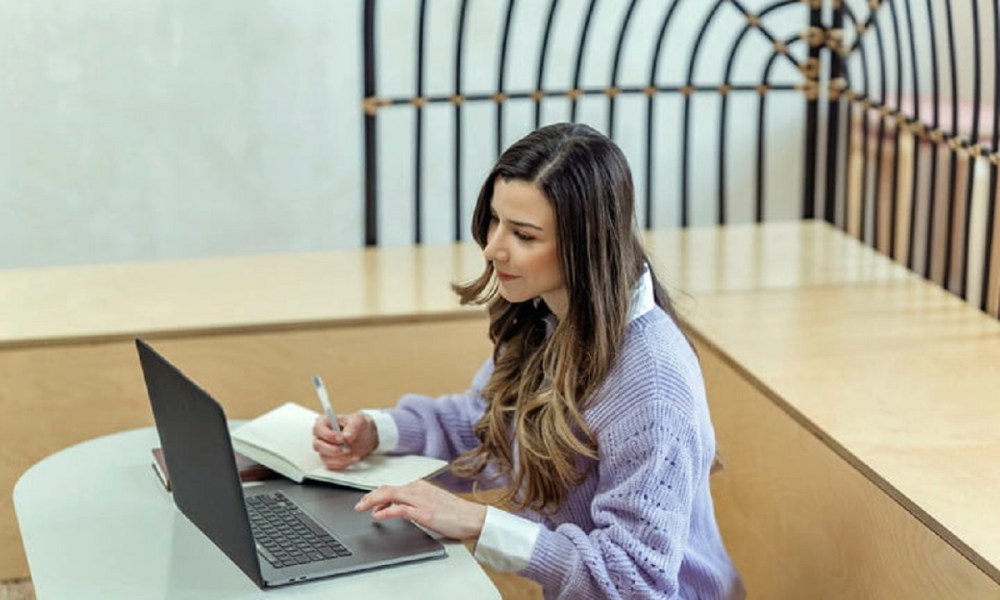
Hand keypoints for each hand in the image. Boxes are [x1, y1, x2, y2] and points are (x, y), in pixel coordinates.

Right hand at [312, 412, 378, 469]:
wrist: (364, 436)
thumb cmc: (357, 425)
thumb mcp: (358, 421)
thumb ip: (352, 427)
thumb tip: (346, 437)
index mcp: (324, 422)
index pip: (318, 429)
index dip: (328, 435)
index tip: (341, 439)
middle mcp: (321, 436)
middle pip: (317, 445)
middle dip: (332, 449)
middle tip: (345, 449)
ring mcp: (323, 449)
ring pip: (324, 457)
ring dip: (340, 458)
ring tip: (353, 455)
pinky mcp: (329, 459)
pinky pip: (331, 465)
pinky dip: (343, 464)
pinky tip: (352, 458)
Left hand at [355, 480, 486, 540]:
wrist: (472, 517)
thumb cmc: (455, 512)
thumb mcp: (432, 502)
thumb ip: (415, 502)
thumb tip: (397, 508)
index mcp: (420, 486)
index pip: (392, 487)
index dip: (376, 494)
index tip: (367, 501)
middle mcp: (418, 489)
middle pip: (387, 489)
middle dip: (370, 497)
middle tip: (359, 505)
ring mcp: (421, 500)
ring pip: (390, 495)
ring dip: (373, 501)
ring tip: (362, 508)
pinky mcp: (423, 512)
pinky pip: (399, 509)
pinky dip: (385, 511)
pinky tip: (378, 516)